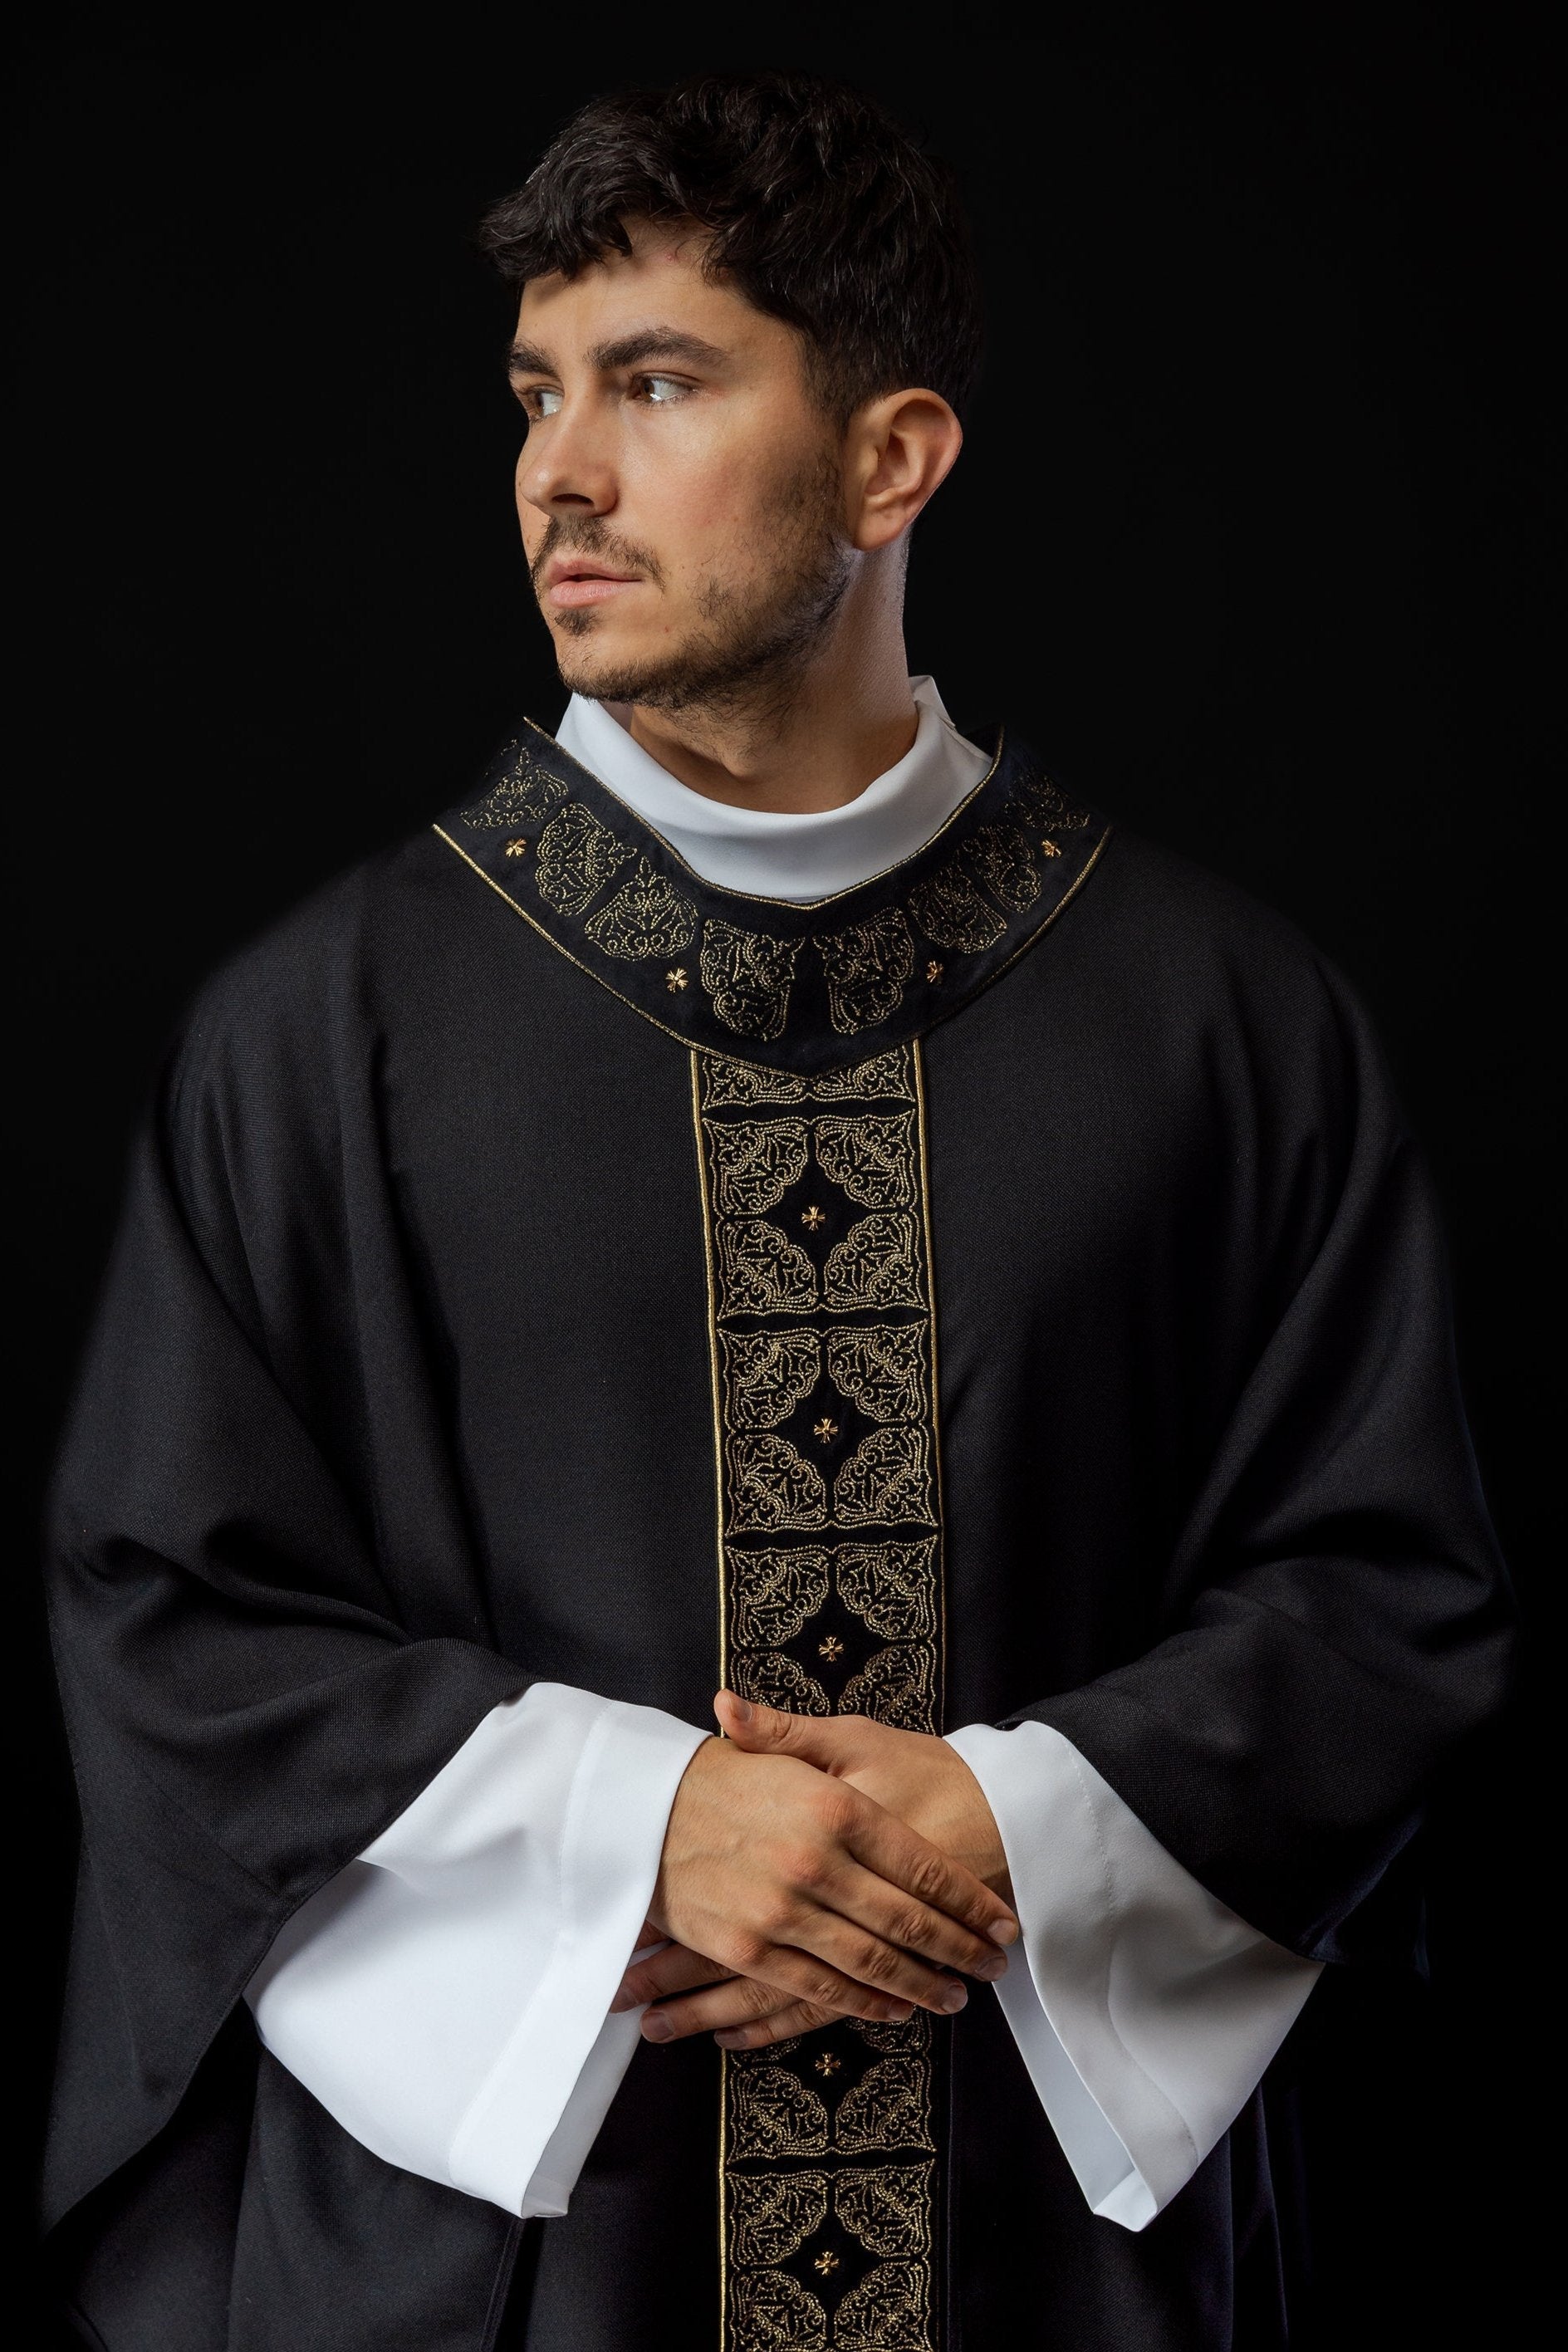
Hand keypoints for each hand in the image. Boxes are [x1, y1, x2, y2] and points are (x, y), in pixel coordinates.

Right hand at [641, 1725, 1016, 2048]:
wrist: (636, 1807)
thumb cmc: (723, 1772)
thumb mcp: (794, 1748)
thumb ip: (867, 1776)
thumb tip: (908, 1775)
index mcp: (836, 1808)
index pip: (924, 1866)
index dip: (969, 1901)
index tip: (1001, 1923)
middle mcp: (816, 1861)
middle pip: (908, 1920)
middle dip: (959, 1950)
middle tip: (992, 1968)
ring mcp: (782, 1910)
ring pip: (872, 1962)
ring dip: (921, 1985)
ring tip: (957, 1997)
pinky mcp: (749, 1947)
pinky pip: (819, 1985)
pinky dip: (864, 2002)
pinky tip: (894, 2008)